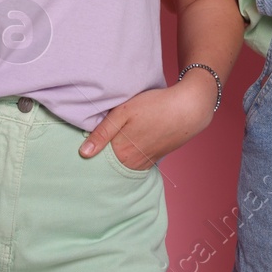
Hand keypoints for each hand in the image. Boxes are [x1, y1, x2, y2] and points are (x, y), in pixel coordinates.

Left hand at [78, 73, 218, 169]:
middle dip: (101, 157)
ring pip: (122, 165)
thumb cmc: (155, 106)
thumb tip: (83, 153)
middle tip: (98, 142)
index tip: (83, 145)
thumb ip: (102, 133)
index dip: (90, 151)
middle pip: (109, 164)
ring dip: (115, 158)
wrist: (188, 108)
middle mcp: (132, 163)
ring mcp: (144, 163)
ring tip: (113, 142)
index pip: (96, 159)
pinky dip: (128, 158)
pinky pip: (135, 164)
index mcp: (120, 152)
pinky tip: (128, 146)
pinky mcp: (154, 160)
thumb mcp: (123, 112)